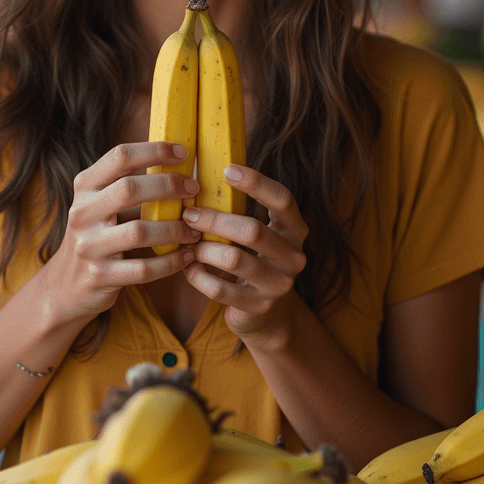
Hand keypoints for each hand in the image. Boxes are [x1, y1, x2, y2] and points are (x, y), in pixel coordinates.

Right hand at [45, 142, 200, 322]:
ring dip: (174, 229)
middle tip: (194, 189)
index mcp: (85, 187)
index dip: (154, 150)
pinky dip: (171, 262)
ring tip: (195, 230)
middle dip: (168, 186)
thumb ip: (128, 185)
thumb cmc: (98, 236)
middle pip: (129, 189)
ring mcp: (89, 246)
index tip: (182, 152)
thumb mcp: (101, 204)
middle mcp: (82, 213)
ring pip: (139, 232)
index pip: (119, 156)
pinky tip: (186, 256)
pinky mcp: (100, 276)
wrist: (66, 286)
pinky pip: (143, 268)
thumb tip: (177, 161)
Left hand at [181, 165, 306, 340]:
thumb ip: (237, 210)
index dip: (257, 183)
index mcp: (294, 230)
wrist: (264, 313)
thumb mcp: (254, 233)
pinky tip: (188, 267)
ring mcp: (279, 284)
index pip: (283, 200)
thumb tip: (197, 177)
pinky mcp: (259, 307)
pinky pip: (220, 289)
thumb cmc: (251, 258)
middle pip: (253, 230)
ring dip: (204, 249)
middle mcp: (294, 256)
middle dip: (215, 220)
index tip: (227, 170)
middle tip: (189, 214)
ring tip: (188, 242)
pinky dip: (198, 276)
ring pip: (234, 260)